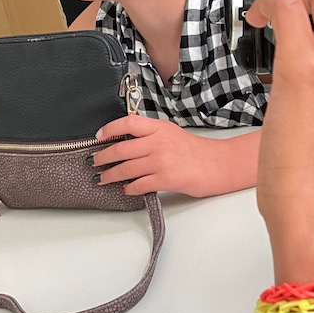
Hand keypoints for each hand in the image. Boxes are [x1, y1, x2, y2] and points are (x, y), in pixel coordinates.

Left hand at [93, 115, 229, 196]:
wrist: (219, 165)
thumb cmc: (198, 152)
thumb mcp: (173, 134)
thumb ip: (152, 135)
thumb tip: (128, 143)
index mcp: (160, 128)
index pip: (128, 123)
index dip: (110, 129)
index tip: (99, 136)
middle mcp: (159, 142)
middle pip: (121, 149)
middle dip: (103, 157)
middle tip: (94, 162)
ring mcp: (162, 161)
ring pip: (126, 168)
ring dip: (110, 175)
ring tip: (102, 178)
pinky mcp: (166, 179)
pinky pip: (139, 184)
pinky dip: (129, 188)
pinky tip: (125, 189)